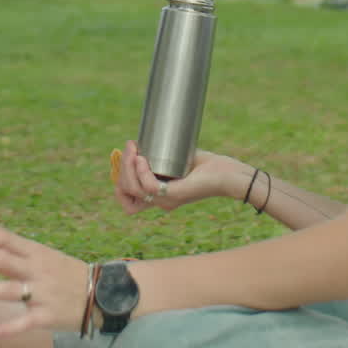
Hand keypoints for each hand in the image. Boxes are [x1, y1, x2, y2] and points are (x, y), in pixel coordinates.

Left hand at [0, 222, 86, 336]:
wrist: (104, 292)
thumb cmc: (68, 274)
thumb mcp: (46, 257)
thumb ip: (19, 254)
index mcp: (36, 252)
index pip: (4, 237)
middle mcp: (38, 269)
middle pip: (2, 260)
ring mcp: (44, 292)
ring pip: (10, 289)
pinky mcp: (49, 314)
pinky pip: (27, 321)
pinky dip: (10, 326)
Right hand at [114, 140, 244, 214]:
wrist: (228, 174)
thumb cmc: (206, 166)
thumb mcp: (177, 160)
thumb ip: (158, 157)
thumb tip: (137, 145)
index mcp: (158, 196)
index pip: (127, 201)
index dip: (120, 183)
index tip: (127, 161)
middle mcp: (160, 201)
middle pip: (124, 192)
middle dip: (121, 168)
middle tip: (131, 147)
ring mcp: (166, 200)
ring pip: (132, 189)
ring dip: (128, 167)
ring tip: (135, 150)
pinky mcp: (174, 195)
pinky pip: (147, 187)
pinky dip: (141, 171)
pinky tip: (144, 158)